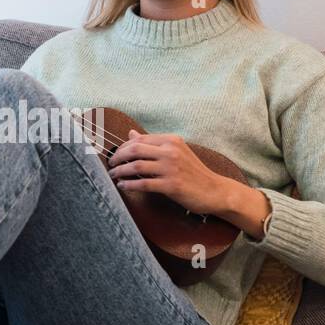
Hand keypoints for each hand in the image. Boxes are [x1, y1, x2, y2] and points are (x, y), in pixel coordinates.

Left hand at [106, 129, 230, 214]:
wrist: (214, 190)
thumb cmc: (193, 172)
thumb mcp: (175, 152)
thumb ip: (153, 143)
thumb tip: (131, 134)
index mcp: (171, 140)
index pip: (140, 140)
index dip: (123, 147)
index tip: (116, 155)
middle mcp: (171, 151)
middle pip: (134, 150)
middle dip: (117, 157)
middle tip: (111, 165)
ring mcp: (171, 168)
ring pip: (136, 166)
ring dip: (120, 171)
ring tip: (114, 176)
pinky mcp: (172, 185)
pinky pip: (143, 184)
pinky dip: (130, 185)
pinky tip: (123, 186)